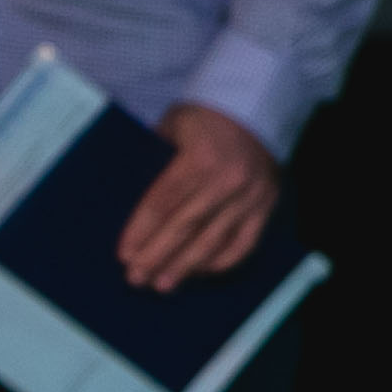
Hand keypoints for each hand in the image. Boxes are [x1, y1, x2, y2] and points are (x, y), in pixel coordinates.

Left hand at [116, 101, 278, 292]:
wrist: (255, 106)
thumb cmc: (204, 116)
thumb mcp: (172, 126)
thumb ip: (155, 159)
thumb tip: (130, 197)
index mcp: (199, 158)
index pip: (163, 203)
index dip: (142, 230)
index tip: (124, 254)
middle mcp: (227, 181)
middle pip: (185, 227)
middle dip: (158, 256)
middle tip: (136, 278)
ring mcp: (251, 197)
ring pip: (214, 240)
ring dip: (186, 266)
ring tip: (163, 284)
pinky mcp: (267, 206)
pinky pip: (245, 243)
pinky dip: (222, 262)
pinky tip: (201, 273)